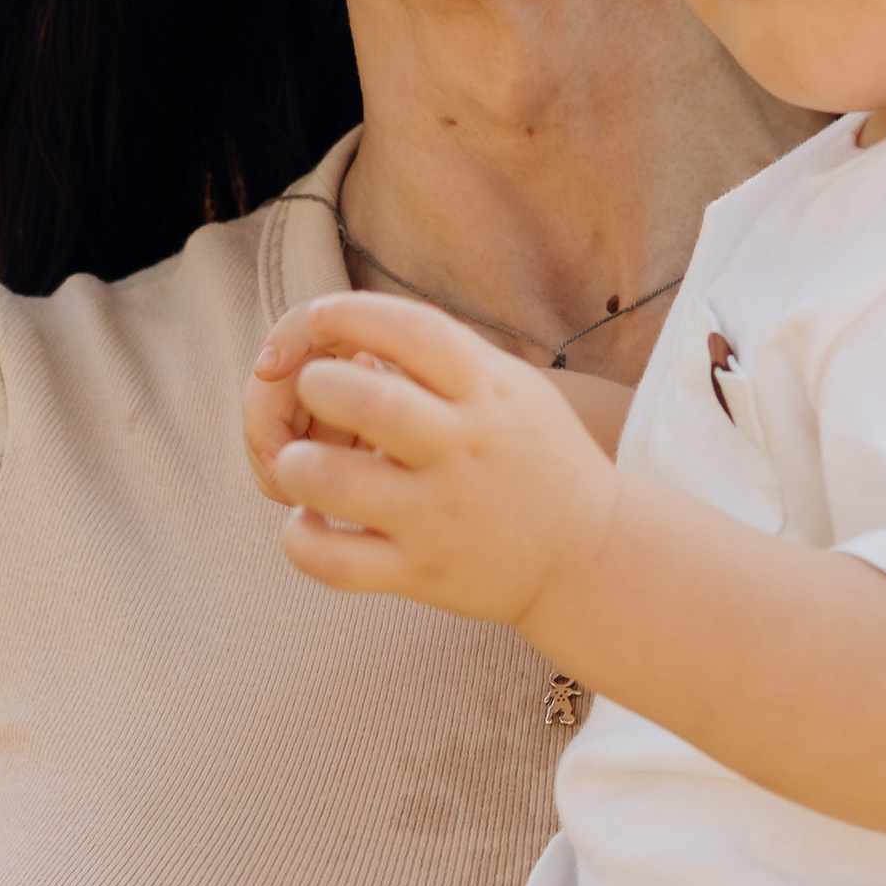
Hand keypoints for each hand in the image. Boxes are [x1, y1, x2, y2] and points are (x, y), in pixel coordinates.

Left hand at [246, 292, 620, 631]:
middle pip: (367, 401)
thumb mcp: (510, 388)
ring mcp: (438, 515)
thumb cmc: (533, 456)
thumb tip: (353, 321)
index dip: (350, 312)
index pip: (414, 330)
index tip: (318, 318)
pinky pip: (333, 561)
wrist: (590, 553)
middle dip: (316, 384)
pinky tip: (309, 519)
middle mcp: (461, 449)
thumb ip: (443, 356)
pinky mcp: (419, 573)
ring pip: (332, 481)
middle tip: (315, 394)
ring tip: (302, 462)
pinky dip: (300, 538)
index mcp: (486, 393)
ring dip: (295, 463)